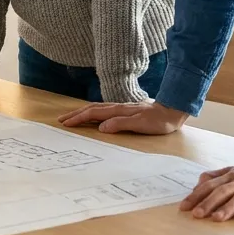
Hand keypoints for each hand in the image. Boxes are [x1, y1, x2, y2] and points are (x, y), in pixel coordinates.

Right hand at [57, 101, 187, 133]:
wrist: (172, 111)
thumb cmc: (158, 121)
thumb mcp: (141, 124)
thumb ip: (121, 124)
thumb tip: (102, 127)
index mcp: (118, 111)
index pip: (93, 113)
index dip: (79, 118)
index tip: (66, 123)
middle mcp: (117, 107)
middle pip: (92, 109)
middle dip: (76, 114)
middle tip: (62, 120)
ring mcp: (121, 108)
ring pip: (96, 109)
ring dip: (82, 112)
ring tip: (72, 117)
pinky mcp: (125, 111)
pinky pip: (103, 111)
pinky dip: (92, 113)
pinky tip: (92, 116)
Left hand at [179, 164, 233, 221]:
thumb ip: (217, 176)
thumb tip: (198, 183)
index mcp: (232, 175)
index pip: (211, 184)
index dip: (197, 195)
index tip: (184, 206)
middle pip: (223, 191)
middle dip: (208, 202)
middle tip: (196, 215)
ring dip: (229, 208)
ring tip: (217, 218)